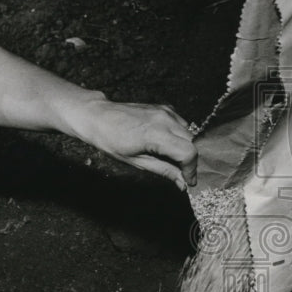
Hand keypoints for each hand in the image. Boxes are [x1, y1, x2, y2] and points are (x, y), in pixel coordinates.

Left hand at [62, 92, 197, 189]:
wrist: (98, 117)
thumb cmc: (111, 140)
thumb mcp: (137, 161)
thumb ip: (164, 171)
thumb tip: (182, 183)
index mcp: (156, 134)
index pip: (188, 152)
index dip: (191, 169)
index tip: (188, 181)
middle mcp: (165, 119)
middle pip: (193, 143)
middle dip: (190, 161)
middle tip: (182, 174)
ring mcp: (166, 111)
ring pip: (190, 133)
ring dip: (186, 148)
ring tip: (173, 160)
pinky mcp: (165, 108)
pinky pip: (182, 124)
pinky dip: (180, 137)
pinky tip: (167, 145)